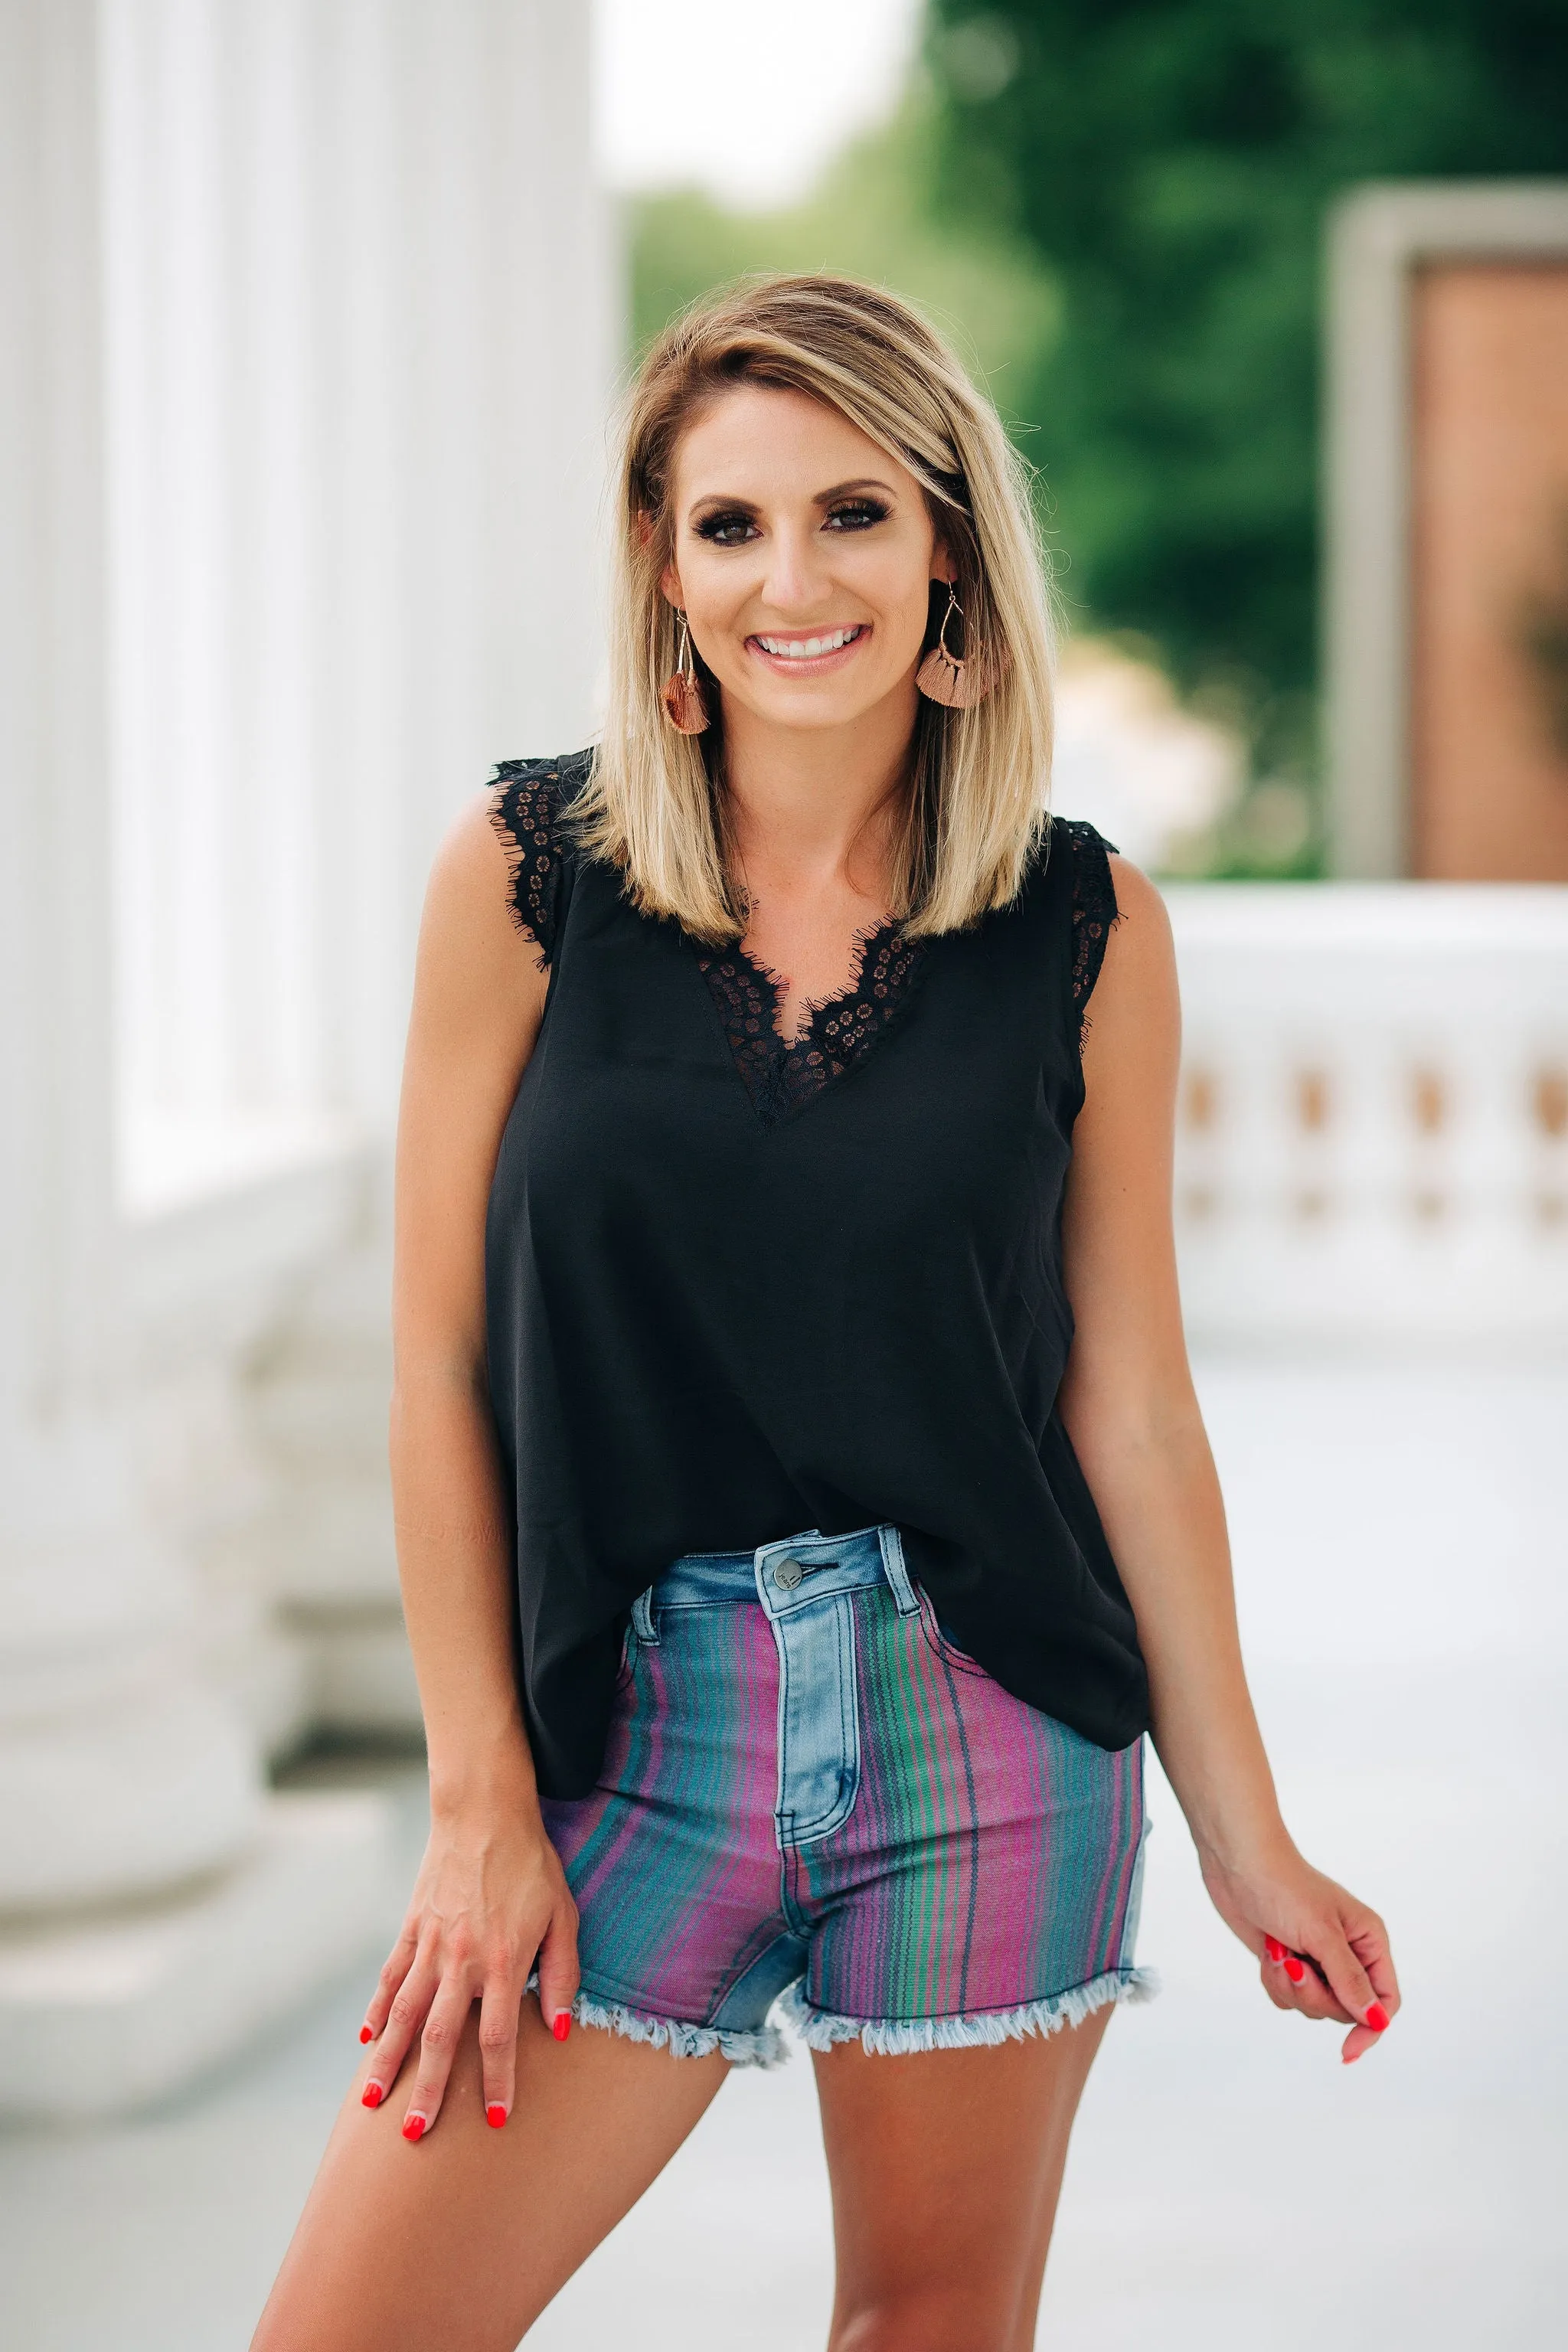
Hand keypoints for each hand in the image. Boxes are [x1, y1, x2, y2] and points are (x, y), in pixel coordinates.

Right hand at [357, 1800, 578, 2138]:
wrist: (484, 1812)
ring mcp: (431, 1944)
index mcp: (504, 1962)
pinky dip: (376, 2008)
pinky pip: (390, 1976)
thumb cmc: (533, 1866)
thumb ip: (563, 1975)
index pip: (500, 2037)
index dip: (500, 2082)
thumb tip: (561, 2030)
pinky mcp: (411, 1927)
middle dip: (428, 2090)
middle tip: (413, 2135)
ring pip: (403, 2014)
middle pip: (441, 2038)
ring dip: (387, 2060)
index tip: (498, 2121)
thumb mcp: (564, 1916)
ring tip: (371, 2102)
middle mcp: (462, 1961)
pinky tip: (364, 2039)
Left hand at [1200, 1843, 1399, 2063]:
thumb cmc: (1284, 1886)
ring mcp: (1317, 1959)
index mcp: (1369, 1941)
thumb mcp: (1322, 1935)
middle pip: (1345, 2009)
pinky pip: (1288, 1997)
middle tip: (1294, 1965)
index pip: (1385, 1999)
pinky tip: (1268, 1953)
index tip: (1347, 2051)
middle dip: (1314, 1995)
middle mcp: (1347, 1953)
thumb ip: (1350, 1980)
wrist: (1237, 1863)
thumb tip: (1375, 2019)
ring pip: (1314, 2005)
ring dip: (1291, 1986)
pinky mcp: (1289, 1962)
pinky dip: (1275, 1982)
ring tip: (1279, 1953)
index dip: (1371, 2027)